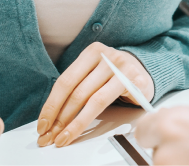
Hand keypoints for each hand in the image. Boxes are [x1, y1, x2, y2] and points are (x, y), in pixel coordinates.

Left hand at [37, 42, 153, 147]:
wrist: (145, 71)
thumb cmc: (115, 75)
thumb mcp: (94, 74)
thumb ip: (76, 87)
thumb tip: (51, 117)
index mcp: (92, 52)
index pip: (65, 81)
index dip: (51, 105)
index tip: (43, 124)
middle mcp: (106, 56)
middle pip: (76, 92)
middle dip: (60, 118)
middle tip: (50, 136)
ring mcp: (122, 68)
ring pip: (91, 100)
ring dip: (74, 123)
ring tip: (63, 137)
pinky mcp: (134, 81)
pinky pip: (108, 104)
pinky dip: (90, 120)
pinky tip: (81, 131)